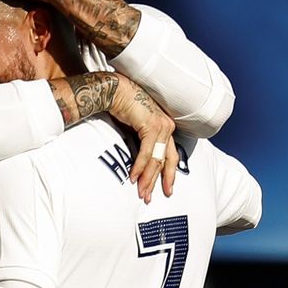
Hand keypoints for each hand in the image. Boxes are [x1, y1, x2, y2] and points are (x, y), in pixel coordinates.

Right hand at [107, 75, 178, 201]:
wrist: (116, 90)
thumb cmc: (124, 107)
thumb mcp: (136, 128)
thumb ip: (142, 143)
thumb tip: (140, 164)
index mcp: (166, 128)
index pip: (171, 156)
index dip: (169, 175)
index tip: (166, 190)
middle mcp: (168, 126)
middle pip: (166, 160)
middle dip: (158, 182)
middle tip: (150, 198)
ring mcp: (162, 126)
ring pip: (156, 159)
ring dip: (147, 178)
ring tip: (141, 193)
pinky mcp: (151, 126)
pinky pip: (146, 152)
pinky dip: (139, 166)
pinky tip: (133, 177)